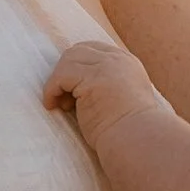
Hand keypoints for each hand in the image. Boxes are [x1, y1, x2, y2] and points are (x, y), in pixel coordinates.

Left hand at [43, 37, 160, 148]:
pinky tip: (53, 106)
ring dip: (57, 82)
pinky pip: (61, 76)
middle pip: (77, 51)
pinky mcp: (93, 79)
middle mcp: (118, 60)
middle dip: (65, 72)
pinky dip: (51, 90)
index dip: (76, 66)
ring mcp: (106, 66)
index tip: (71, 90)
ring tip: (61, 105)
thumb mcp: (121, 97)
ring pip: (67, 61)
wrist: (138, 141)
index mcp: (127, 62)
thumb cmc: (128, 130)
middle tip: (65, 100)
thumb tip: (76, 85)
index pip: (92, 49)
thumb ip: (107, 83)